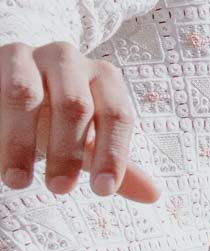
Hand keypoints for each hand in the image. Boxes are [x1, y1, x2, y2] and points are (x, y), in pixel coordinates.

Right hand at [0, 42, 158, 201]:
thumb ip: (114, 162)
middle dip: (67, 151)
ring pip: (23, 94)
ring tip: (17, 181)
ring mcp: (26, 55)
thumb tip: (153, 196)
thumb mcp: (88, 139)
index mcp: (103, 77)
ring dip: (19, 140)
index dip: (112, 154)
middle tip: (59, 189)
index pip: (117, 116)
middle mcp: (68, 59)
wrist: (13, 81)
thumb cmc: (58, 116)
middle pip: (74, 105)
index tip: (102, 191)